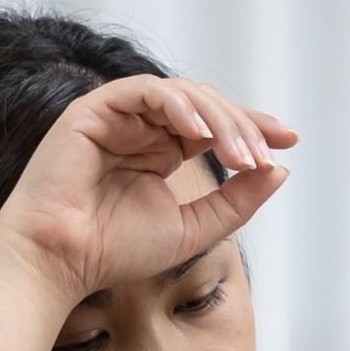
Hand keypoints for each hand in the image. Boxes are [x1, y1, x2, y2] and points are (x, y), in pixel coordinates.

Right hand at [0, 76, 296, 305]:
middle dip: (242, 126)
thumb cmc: (113, 250)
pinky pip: (145, 91)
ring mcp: (120, 116)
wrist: (60, 260)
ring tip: (239, 152)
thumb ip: (235, 202)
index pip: (215, 126)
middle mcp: (143, 129)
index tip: (289, 142)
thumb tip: (280, 171)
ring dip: (217, 119)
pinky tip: (200, 133)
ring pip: (181, 94)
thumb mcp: (193, 228)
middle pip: (205, 106)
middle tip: (265, 155)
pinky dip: (177, 107)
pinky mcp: (96, 109)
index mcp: (161, 151)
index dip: (253, 128)